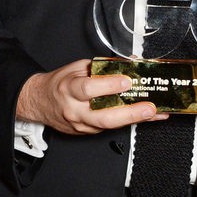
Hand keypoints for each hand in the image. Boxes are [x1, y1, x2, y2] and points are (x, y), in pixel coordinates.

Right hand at [17, 61, 168, 135]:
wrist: (40, 103)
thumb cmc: (59, 83)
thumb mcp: (77, 68)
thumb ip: (102, 67)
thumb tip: (129, 63)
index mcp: (69, 89)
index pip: (89, 90)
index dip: (109, 86)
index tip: (127, 81)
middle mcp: (75, 110)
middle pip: (105, 117)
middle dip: (131, 113)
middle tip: (150, 108)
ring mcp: (82, 125)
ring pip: (111, 125)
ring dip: (136, 119)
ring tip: (156, 113)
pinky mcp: (88, 132)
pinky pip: (111, 127)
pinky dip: (129, 121)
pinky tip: (145, 117)